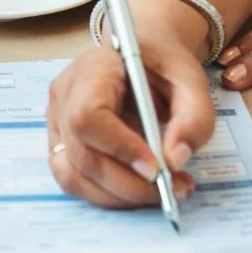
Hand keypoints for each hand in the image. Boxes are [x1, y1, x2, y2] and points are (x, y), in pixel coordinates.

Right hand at [45, 17, 212, 208]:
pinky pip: (75, 181)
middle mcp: (65, 95)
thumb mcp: (192, 80)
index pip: (88, 115)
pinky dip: (109, 195)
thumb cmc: (164, 64)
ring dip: (118, 196)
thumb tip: (175, 160)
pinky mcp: (62, 144)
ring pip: (73, 175)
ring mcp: (58, 121)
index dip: (119, 148)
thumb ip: (193, 117)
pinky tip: (140, 190)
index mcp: (93, 68)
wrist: (146, 56)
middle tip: (171, 189)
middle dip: (128, 183)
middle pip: (82, 153)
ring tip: (162, 193)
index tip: (157, 168)